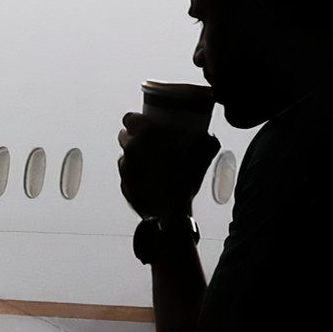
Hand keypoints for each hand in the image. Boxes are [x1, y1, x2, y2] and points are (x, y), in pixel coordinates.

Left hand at [115, 104, 213, 224]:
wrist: (172, 213)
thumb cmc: (185, 178)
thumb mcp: (204, 151)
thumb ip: (206, 138)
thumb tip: (207, 136)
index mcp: (144, 135)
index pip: (130, 118)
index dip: (138, 119)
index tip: (147, 123)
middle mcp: (130, 150)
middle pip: (125, 136)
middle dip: (136, 137)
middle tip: (152, 143)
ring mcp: (125, 170)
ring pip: (125, 157)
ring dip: (136, 158)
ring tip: (154, 164)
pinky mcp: (125, 188)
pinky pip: (128, 178)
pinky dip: (136, 177)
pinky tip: (151, 181)